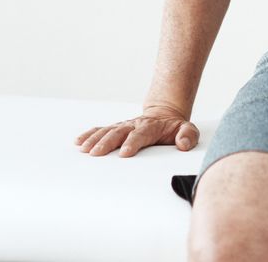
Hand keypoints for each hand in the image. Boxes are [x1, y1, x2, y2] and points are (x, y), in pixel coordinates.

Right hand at [74, 104, 198, 156]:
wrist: (164, 114)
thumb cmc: (174, 127)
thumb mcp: (187, 129)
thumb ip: (188, 135)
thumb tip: (183, 144)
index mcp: (150, 127)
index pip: (140, 135)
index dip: (132, 143)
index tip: (124, 153)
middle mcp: (134, 125)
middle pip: (118, 133)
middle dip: (106, 143)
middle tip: (96, 153)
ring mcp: (123, 126)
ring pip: (107, 131)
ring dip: (95, 139)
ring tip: (84, 149)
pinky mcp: (116, 128)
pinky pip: (101, 130)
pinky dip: (89, 134)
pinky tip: (79, 142)